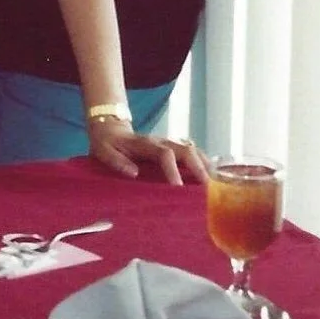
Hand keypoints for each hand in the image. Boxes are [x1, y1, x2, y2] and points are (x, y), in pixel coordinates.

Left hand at [88, 121, 208, 185]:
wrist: (110, 129)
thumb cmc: (107, 144)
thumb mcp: (103, 151)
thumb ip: (115, 161)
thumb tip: (133, 173)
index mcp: (144, 143)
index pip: (164, 154)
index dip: (173, 170)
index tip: (178, 188)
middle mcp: (161, 141)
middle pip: (186, 150)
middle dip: (198, 169)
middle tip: (207, 189)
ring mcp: (169, 143)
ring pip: (193, 151)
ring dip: (205, 166)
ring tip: (215, 186)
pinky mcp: (173, 149)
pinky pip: (193, 154)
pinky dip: (204, 164)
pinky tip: (213, 178)